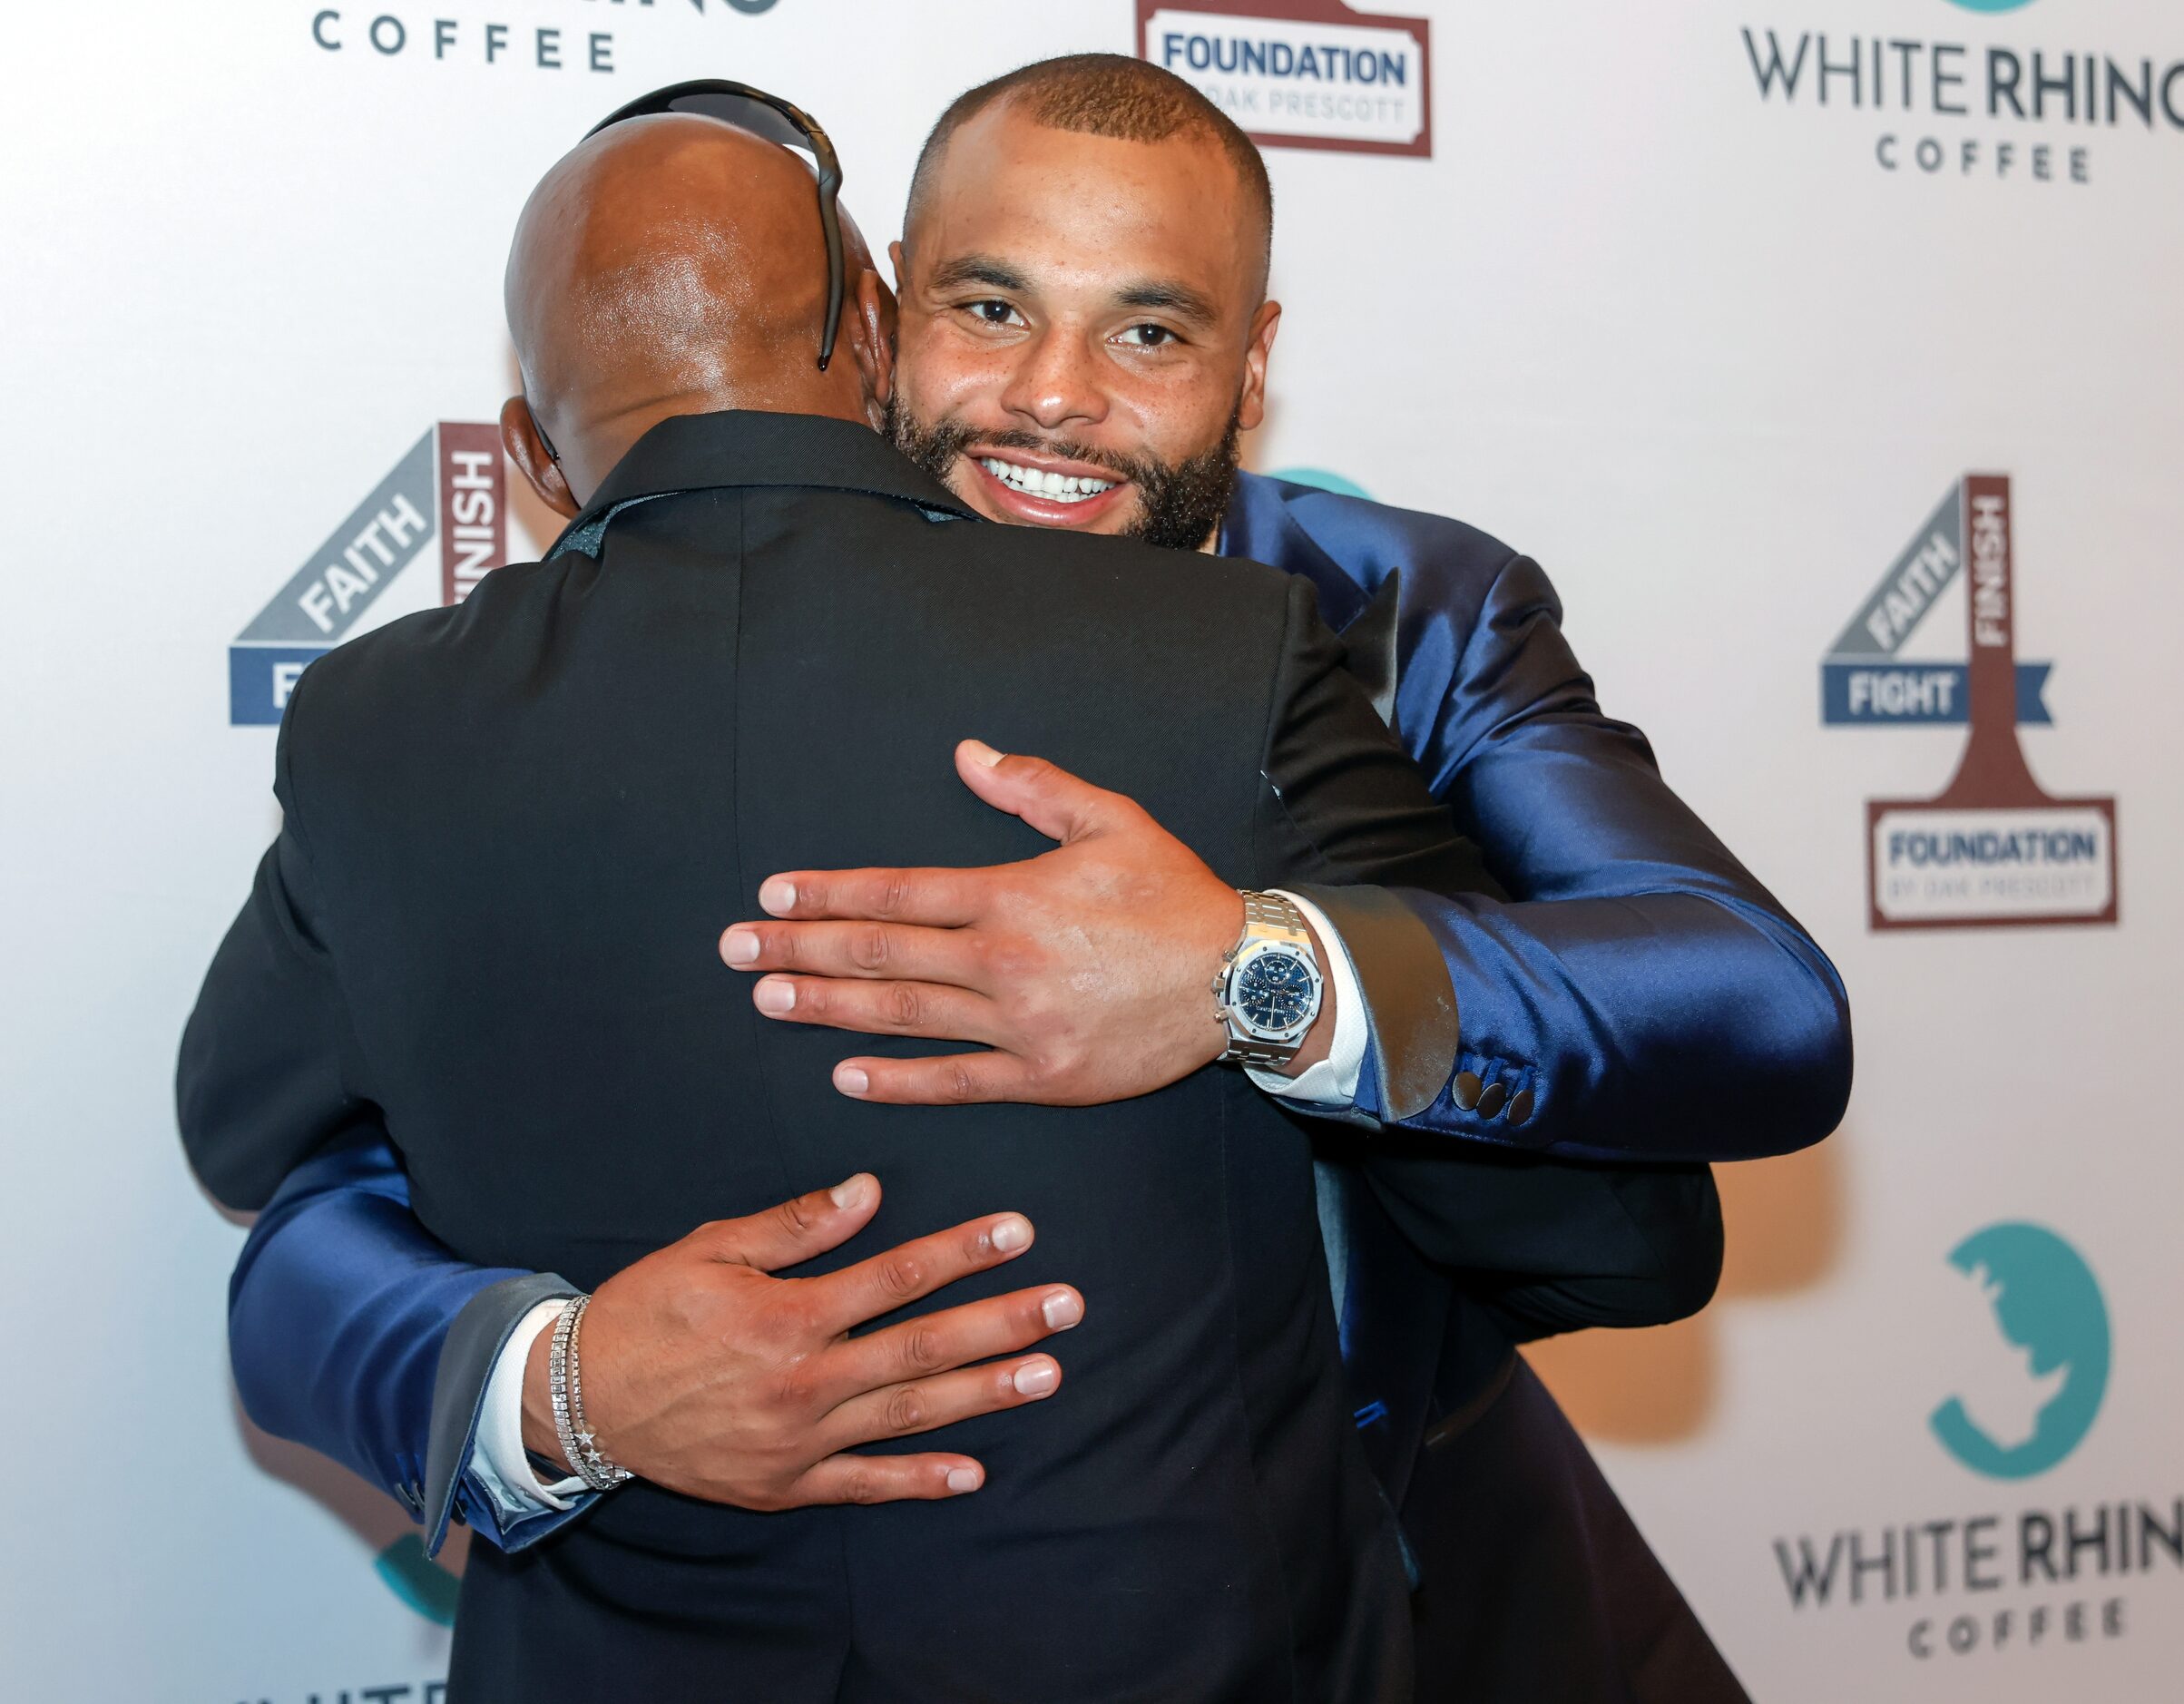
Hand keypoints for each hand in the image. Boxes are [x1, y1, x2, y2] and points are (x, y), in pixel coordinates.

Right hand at [521, 1172, 1082, 1508]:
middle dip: (1000, 1323)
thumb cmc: (645, 1312)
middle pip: (921, 1348)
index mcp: (786, 1315)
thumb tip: (868, 1189)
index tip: (1018, 1230)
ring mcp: (798, 1441)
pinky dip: (918, 1481)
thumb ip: (794, 1225)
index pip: (895, 1275)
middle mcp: (802, 1382)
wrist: (577, 1400)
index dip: (962, 1251)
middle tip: (1067, 1305)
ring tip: (1047, 1374)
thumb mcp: (710, 1249)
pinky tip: (973, 1473)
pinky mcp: (784, 1484)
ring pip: (907, 1414)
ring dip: (983, 1395)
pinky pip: (863, 1485)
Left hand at [718, 741, 1334, 1104]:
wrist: (1242, 978)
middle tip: (736, 948)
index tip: (774, 892)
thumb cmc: (1176, 896)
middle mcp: (1004, 962)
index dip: (828, 893)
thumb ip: (1033, 788)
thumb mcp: (1112, 820)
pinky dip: (897, 1078)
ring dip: (827, 1006)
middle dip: (800, 948)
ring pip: (902, 1015)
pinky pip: (954, 1080)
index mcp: (1013, 895)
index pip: (896, 893)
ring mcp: (1019, 1025)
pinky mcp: (1042, 1074)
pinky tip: (846, 1071)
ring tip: (767, 998)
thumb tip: (966, 755)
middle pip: (880, 954)